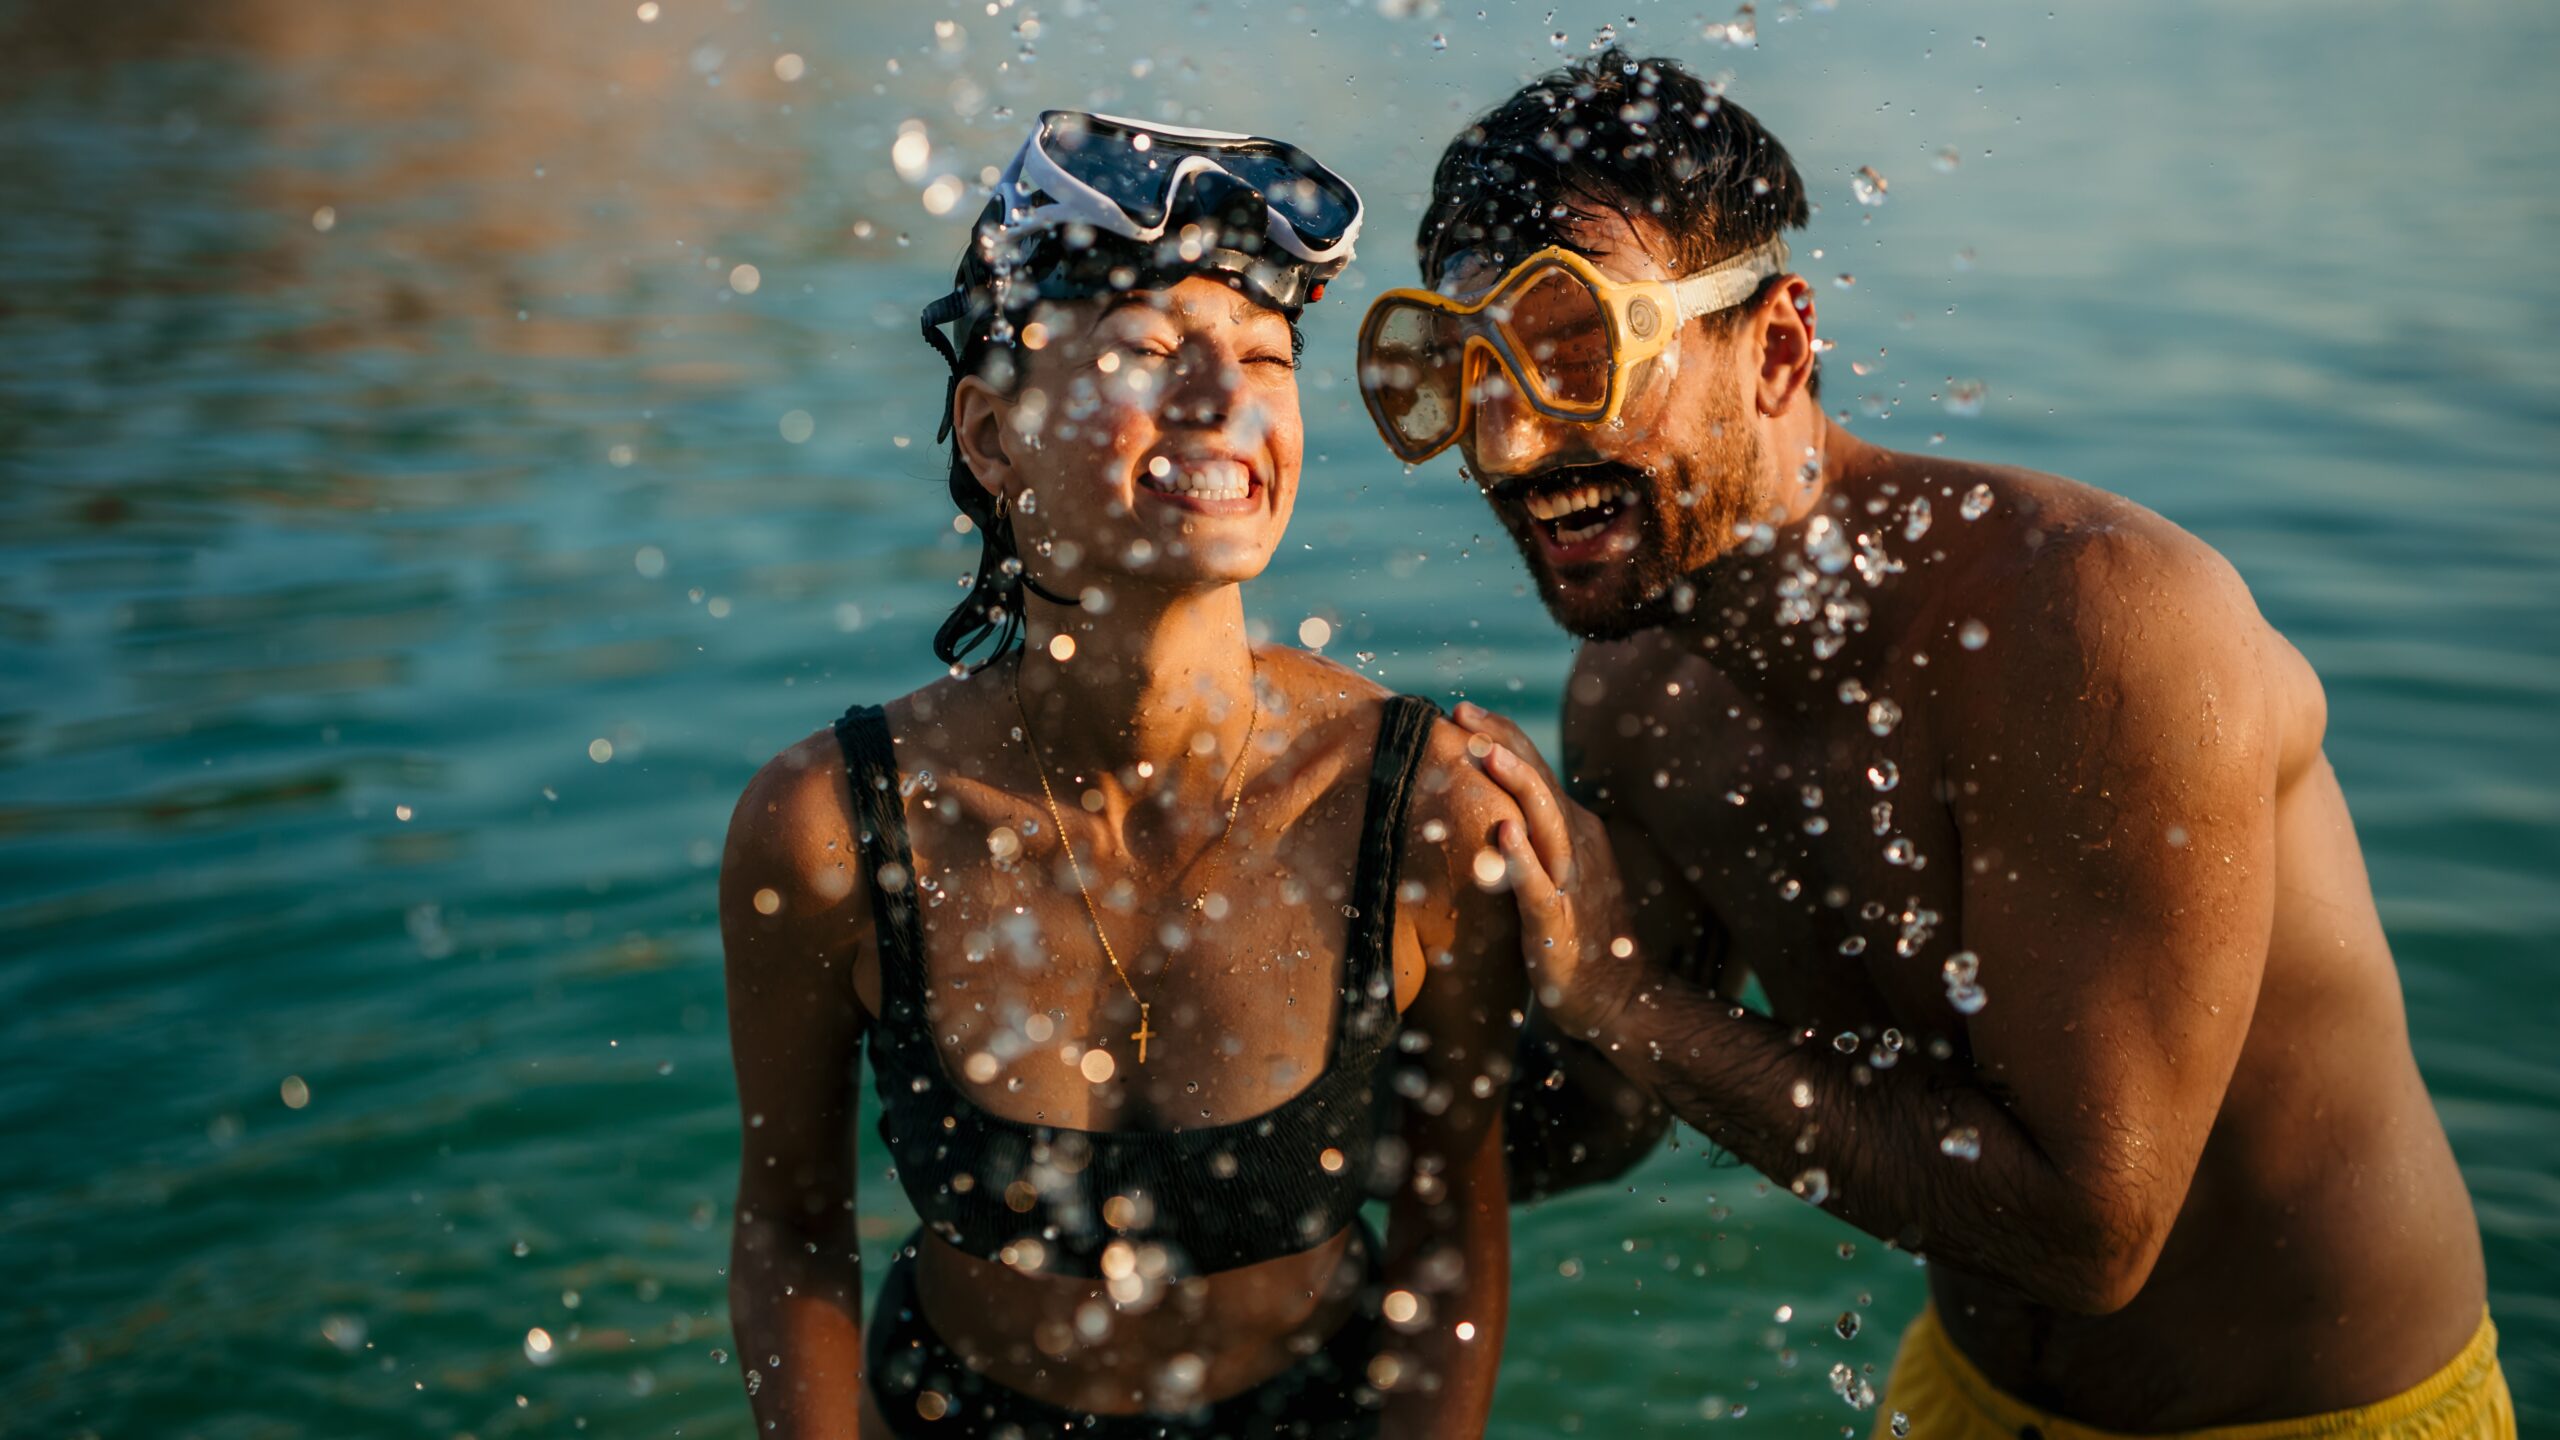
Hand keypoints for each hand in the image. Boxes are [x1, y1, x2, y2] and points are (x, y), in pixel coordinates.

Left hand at [1453, 702, 1641, 1040]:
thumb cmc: (1578, 933)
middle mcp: (1577, 844)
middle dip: (1502, 742)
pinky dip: (1523, 857)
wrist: (1619, 996)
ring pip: (1544, 821)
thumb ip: (1534, 836)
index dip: (1502, 737)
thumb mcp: (1558, 871)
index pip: (1537, 770)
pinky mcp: (1558, 923)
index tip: (1462, 712)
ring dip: (1516, 784)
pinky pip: (1539, 885)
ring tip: (1485, 751)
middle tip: (1462, 712)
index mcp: (1574, 829)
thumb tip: (1493, 806)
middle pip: (1539, 781)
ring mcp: (1571, 882)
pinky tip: (1504, 832)